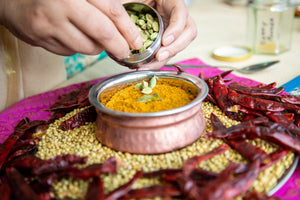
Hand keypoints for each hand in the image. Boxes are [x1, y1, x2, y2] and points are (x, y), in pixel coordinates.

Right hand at [0, 0, 142, 56]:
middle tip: (126, 52)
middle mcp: (61, 5)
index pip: (111, 9)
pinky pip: (69, 52)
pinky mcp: (40, 39)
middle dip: (118, 46)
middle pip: (101, 32)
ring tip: (95, 38)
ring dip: (97, 47)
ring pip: (87, 47)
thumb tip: (125, 26)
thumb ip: (101, 3)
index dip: (128, 28)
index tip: (137, 41)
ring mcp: (48, 24)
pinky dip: (78, 48)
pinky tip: (73, 37)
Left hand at [133, 0, 196, 69]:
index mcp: (172, 1)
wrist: (137, 3)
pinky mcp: (167, 40)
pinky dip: (158, 61)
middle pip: (188, 33)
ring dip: (167, 57)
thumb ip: (131, 3)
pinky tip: (146, 66)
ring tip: (151, 65)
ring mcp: (175, 29)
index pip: (181, 14)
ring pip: (180, 45)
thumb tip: (122, 13)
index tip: (165, 40)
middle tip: (159, 57)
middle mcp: (177, 16)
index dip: (176, 29)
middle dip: (174, 48)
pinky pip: (167, 51)